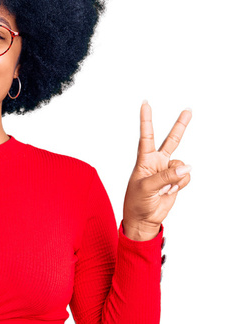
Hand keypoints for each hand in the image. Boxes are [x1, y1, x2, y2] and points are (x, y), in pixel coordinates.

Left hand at [123, 101, 192, 236]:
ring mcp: (167, 171)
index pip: (146, 136)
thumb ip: (166, 176)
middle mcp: (157, 162)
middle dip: (180, 126)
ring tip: (164, 189)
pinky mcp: (176, 181)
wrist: (143, 219)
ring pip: (181, 165)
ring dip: (176, 178)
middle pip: (171, 140)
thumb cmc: (137, 202)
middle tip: (188, 110)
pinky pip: (185, 176)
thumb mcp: (147, 188)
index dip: (146, 120)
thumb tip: (186, 167)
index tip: (145, 104)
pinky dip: (180, 184)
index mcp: (144, 160)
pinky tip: (170, 191)